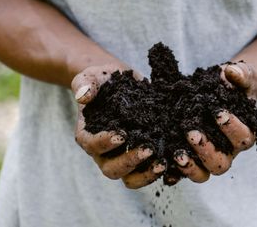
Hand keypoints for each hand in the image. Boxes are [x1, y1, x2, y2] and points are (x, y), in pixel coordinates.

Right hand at [71, 65, 165, 188]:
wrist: (120, 82)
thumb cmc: (103, 80)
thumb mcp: (92, 76)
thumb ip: (85, 84)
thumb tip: (83, 96)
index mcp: (88, 135)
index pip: (93, 146)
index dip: (105, 143)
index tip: (122, 135)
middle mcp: (104, 153)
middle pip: (112, 169)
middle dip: (130, 162)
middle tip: (148, 149)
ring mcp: (123, 157)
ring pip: (130, 178)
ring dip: (146, 174)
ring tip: (163, 163)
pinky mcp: (141, 157)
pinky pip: (148, 173)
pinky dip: (159, 172)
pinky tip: (173, 161)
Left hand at [174, 62, 256, 182]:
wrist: (220, 91)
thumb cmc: (233, 86)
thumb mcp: (241, 77)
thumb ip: (241, 74)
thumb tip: (231, 72)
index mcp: (243, 135)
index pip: (243, 138)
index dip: (232, 128)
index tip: (218, 113)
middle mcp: (227, 152)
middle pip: (221, 163)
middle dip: (206, 150)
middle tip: (191, 132)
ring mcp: (207, 159)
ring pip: (203, 174)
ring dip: (190, 166)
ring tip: (177, 153)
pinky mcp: (190, 160)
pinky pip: (182, 173)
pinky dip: (173, 173)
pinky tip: (162, 164)